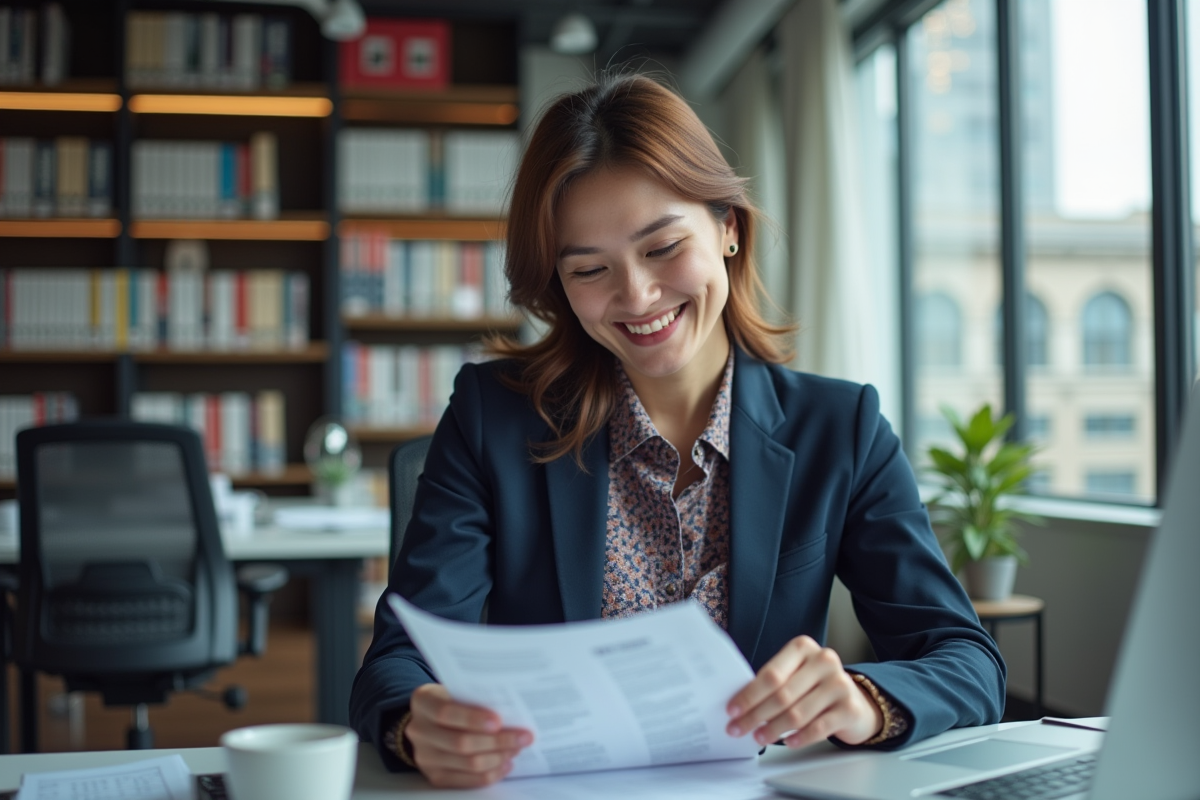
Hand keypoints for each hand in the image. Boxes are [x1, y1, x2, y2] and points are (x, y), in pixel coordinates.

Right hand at [405, 683, 534, 787]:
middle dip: (498, 741)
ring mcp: (425, 756)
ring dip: (498, 757)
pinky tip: (506, 763)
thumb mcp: (458, 690)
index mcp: (423, 701)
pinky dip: (491, 773)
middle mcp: (418, 730)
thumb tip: (513, 711)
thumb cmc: (453, 700)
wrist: (431, 719)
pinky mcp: (435, 776)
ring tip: (517, 748)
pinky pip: (467, 781)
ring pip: (468, 763)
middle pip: (461, 743)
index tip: (499, 721)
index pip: (446, 712)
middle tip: (524, 737)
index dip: (473, 718)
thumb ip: (476, 697)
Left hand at [725, 636, 882, 747]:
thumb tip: (740, 706)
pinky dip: (799, 737)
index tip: (732, 710)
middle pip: (782, 694)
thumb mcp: (794, 675)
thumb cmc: (814, 686)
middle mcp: (824, 661)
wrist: (854, 700)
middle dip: (756, 715)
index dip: (749, 694)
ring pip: (798, 713)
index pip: (771, 674)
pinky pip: (818, 728)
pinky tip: (787, 742)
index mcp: (804, 647)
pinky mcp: (850, 708)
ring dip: (774, 729)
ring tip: (759, 737)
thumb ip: (773, 683)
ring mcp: (840, 684)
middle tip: (739, 728)